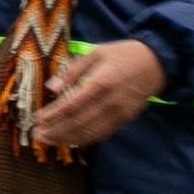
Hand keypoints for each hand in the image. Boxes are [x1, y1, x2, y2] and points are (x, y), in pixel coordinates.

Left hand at [28, 39, 163, 152]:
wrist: (157, 63)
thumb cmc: (123, 54)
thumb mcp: (96, 53)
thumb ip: (73, 71)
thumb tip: (51, 88)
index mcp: (101, 82)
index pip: (71, 105)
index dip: (52, 115)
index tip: (36, 119)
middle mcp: (110, 102)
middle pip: (78, 123)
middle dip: (55, 131)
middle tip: (36, 135)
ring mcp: (120, 114)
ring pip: (89, 133)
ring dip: (66, 139)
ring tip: (47, 140)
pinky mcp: (126, 120)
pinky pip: (102, 134)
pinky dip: (84, 139)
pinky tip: (69, 139)